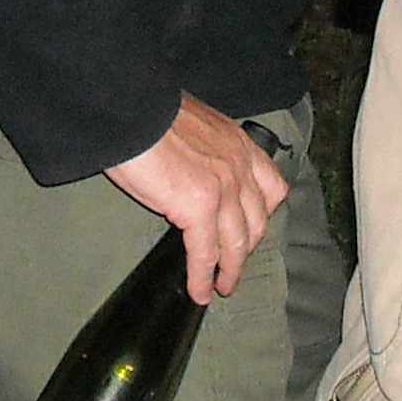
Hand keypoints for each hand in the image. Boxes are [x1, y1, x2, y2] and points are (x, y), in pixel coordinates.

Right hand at [104, 95, 285, 301]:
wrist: (131, 108)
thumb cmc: (148, 112)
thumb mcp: (193, 125)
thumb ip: (204, 149)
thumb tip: (192, 167)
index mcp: (238, 143)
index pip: (270, 186)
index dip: (264, 213)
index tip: (254, 229)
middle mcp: (239, 166)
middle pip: (258, 220)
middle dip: (248, 248)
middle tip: (236, 265)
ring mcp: (223, 188)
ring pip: (237, 242)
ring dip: (230, 270)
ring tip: (221, 287)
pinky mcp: (199, 207)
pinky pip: (205, 253)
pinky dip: (203, 277)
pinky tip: (200, 291)